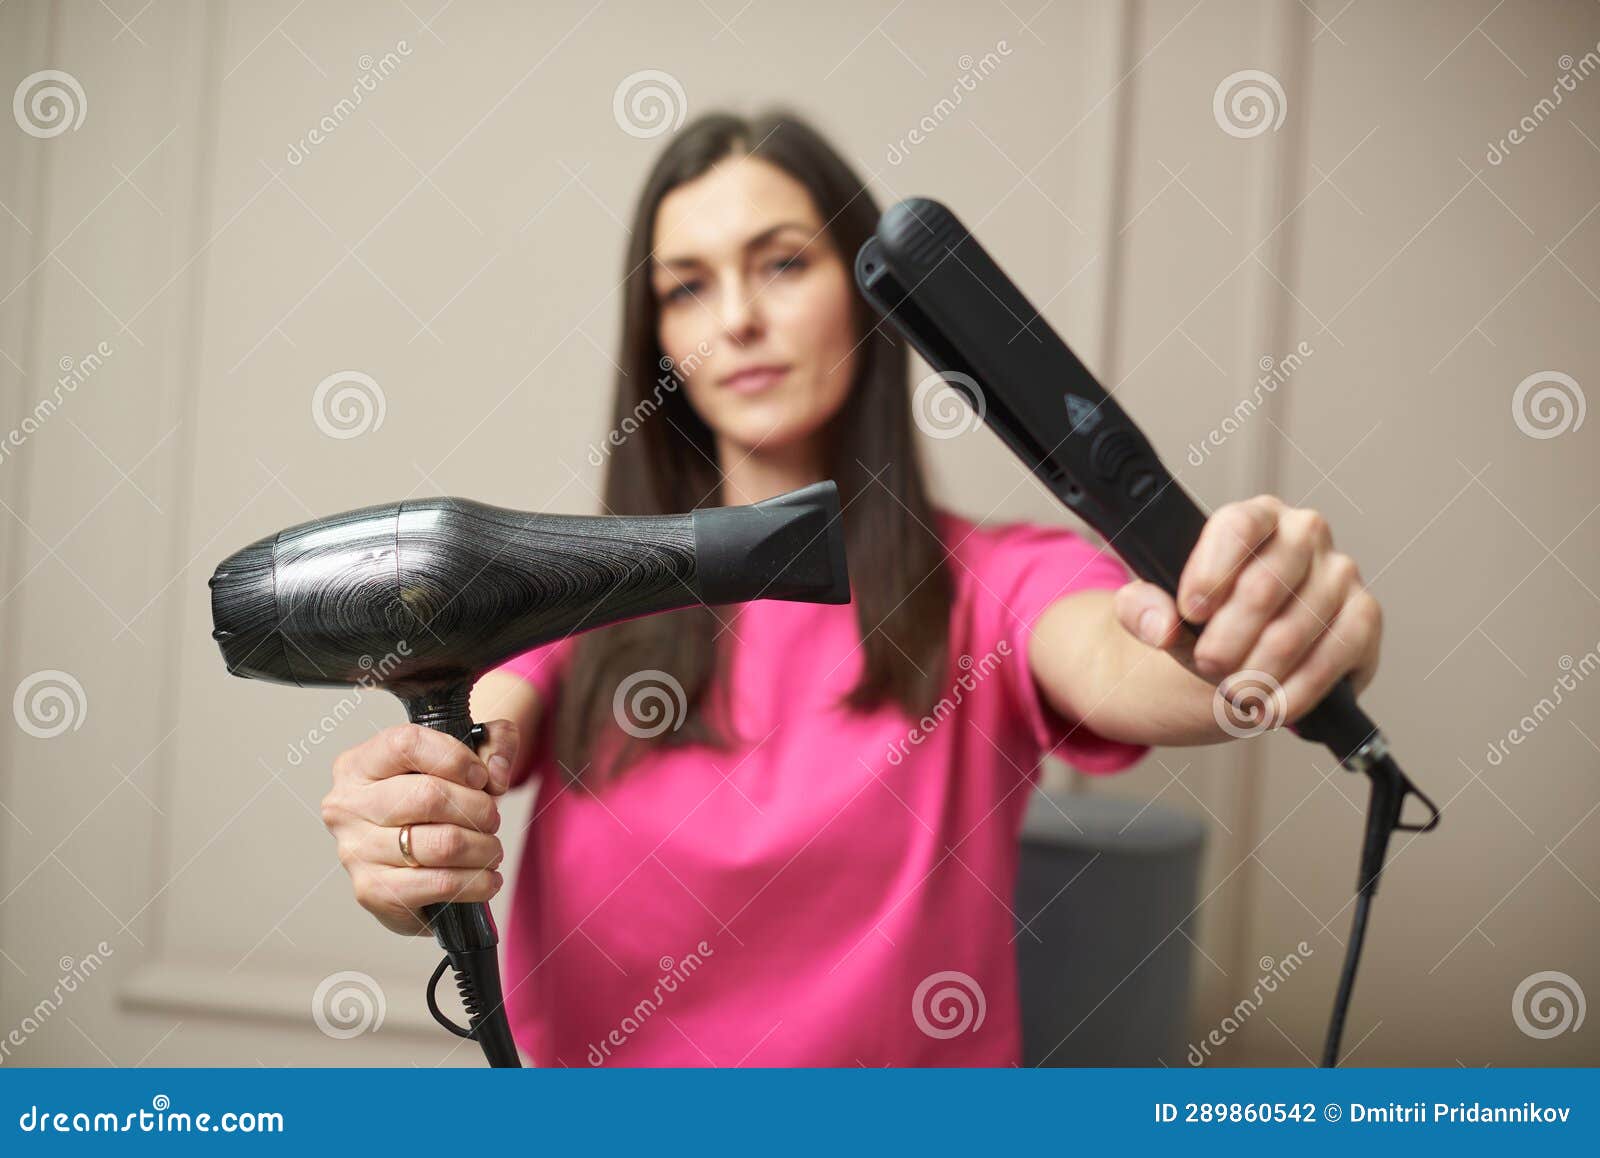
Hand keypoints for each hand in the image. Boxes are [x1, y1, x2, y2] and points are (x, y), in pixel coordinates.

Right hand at [320, 720, 517, 935]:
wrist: (411, 859)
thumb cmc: (435, 800)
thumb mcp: (465, 755)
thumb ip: (495, 741)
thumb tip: (497, 775)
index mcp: (359, 764)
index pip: (406, 745)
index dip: (455, 758)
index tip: (481, 776)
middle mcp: (348, 806)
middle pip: (428, 796)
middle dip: (479, 808)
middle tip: (492, 819)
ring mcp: (356, 851)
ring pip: (441, 844)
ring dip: (483, 848)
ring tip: (492, 849)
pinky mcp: (373, 891)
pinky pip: (440, 884)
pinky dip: (476, 882)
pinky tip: (487, 878)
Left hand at [1112, 495, 1381, 725]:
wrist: (1247, 651)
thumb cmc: (1207, 618)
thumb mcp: (1163, 608)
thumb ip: (1142, 608)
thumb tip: (1160, 626)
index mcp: (1254, 516)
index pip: (1238, 528)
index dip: (1211, 573)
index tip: (1189, 613)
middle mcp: (1305, 533)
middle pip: (1264, 587)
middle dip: (1226, 639)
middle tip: (1207, 665)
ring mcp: (1341, 574)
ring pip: (1293, 631)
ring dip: (1255, 673)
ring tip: (1233, 691)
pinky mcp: (1364, 617)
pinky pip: (1333, 657)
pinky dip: (1296, 692)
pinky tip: (1270, 707)